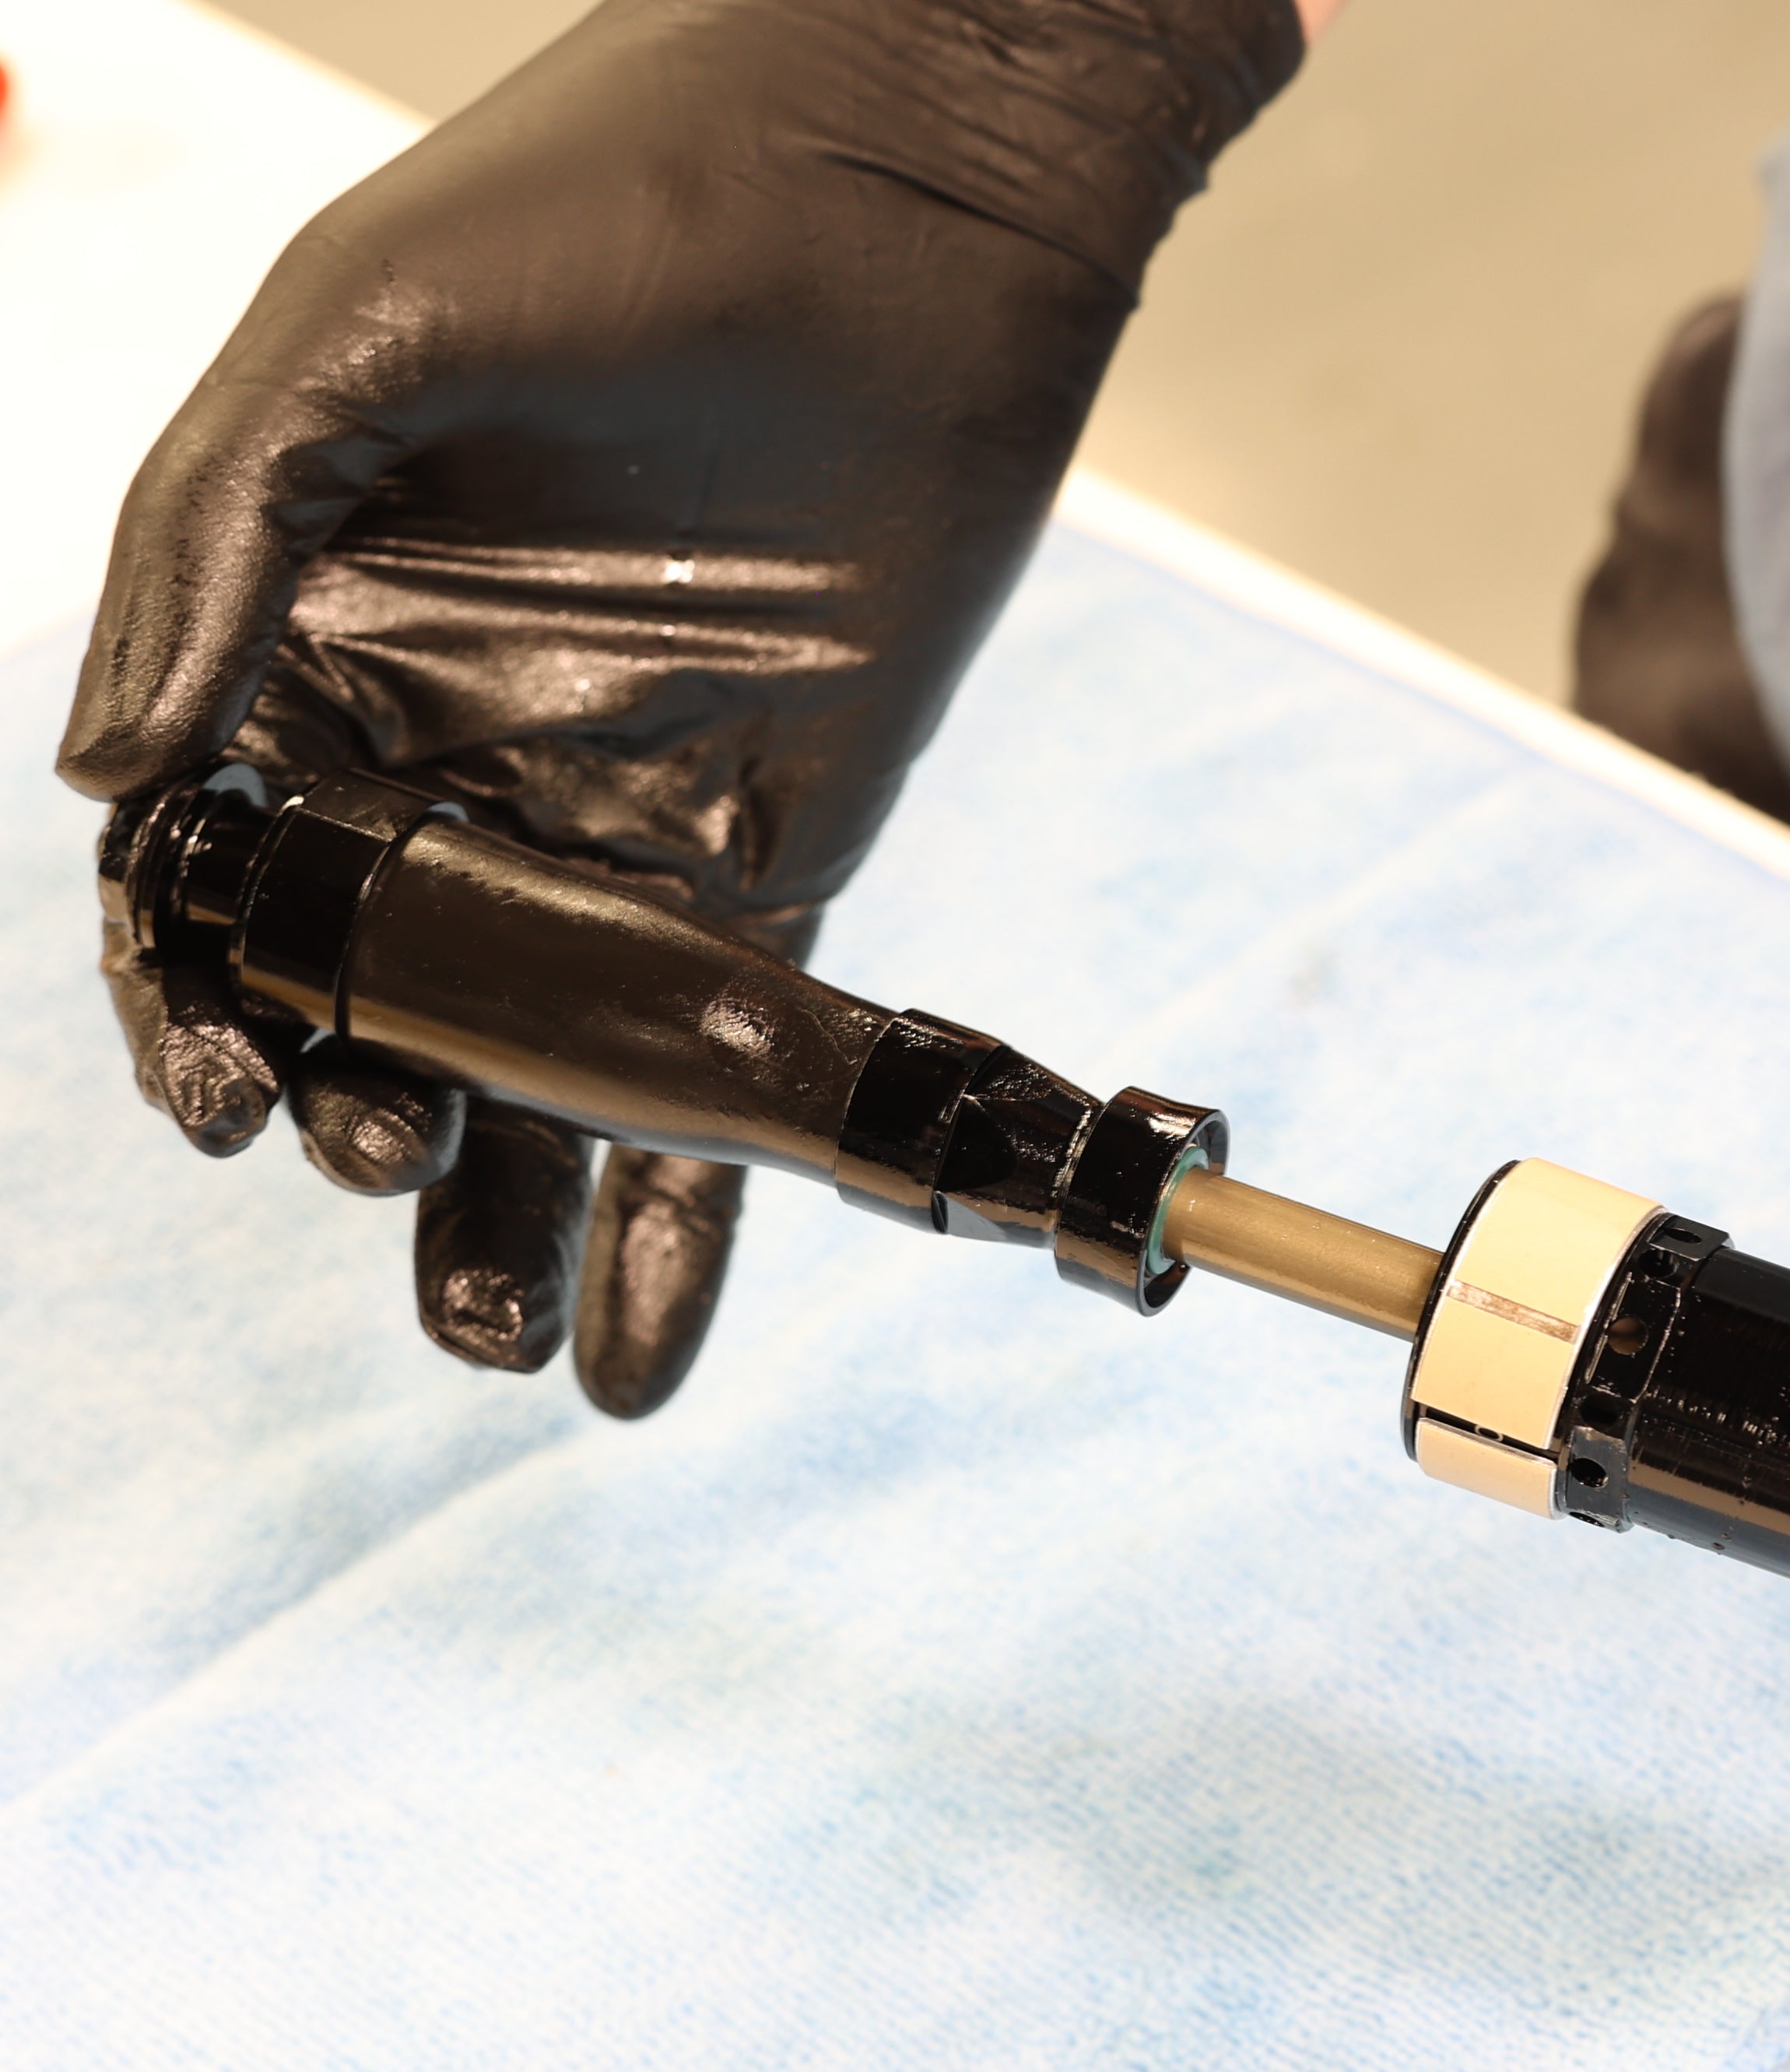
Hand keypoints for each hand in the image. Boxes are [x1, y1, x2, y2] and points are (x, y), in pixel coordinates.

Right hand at [61, 0, 1297, 1411]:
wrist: (893, 196)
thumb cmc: (601, 205)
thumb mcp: (355, 343)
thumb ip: (215, 552)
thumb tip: (101, 787)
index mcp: (295, 648)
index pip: (201, 879)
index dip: (191, 1006)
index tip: (223, 1098)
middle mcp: (430, 759)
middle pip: (357, 1001)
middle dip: (351, 1118)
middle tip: (383, 1162)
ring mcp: (598, 824)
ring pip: (525, 1073)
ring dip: (501, 1222)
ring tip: (497, 1348)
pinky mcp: (766, 861)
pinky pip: (712, 1072)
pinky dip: (688, 1224)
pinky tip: (643, 1361)